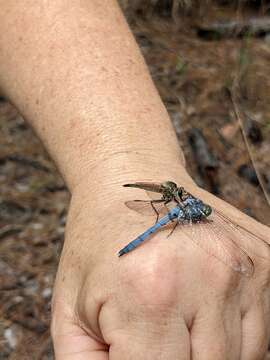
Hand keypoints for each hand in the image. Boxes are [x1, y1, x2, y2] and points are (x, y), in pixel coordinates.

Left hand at [51, 183, 269, 358]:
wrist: (131, 181)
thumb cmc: (99, 242)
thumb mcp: (72, 311)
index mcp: (151, 294)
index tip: (139, 354)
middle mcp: (208, 277)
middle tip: (155, 336)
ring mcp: (243, 264)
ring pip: (245, 356)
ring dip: (209, 352)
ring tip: (178, 320)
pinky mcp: (264, 256)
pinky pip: (262, 326)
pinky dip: (234, 332)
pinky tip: (203, 306)